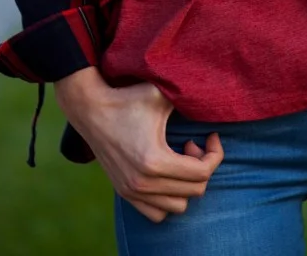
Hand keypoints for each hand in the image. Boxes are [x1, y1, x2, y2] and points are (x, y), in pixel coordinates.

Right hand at [54, 68, 223, 223]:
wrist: (91, 110)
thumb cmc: (128, 99)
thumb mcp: (160, 94)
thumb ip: (187, 96)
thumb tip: (213, 97)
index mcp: (155, 161)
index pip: (202, 174)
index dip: (215, 154)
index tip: (211, 136)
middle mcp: (143, 183)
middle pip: (195, 191)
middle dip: (202, 166)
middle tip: (192, 144)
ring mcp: (133, 192)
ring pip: (178, 206)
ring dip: (186, 185)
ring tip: (179, 159)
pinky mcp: (125, 193)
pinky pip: (157, 213)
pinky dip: (169, 198)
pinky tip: (167, 173)